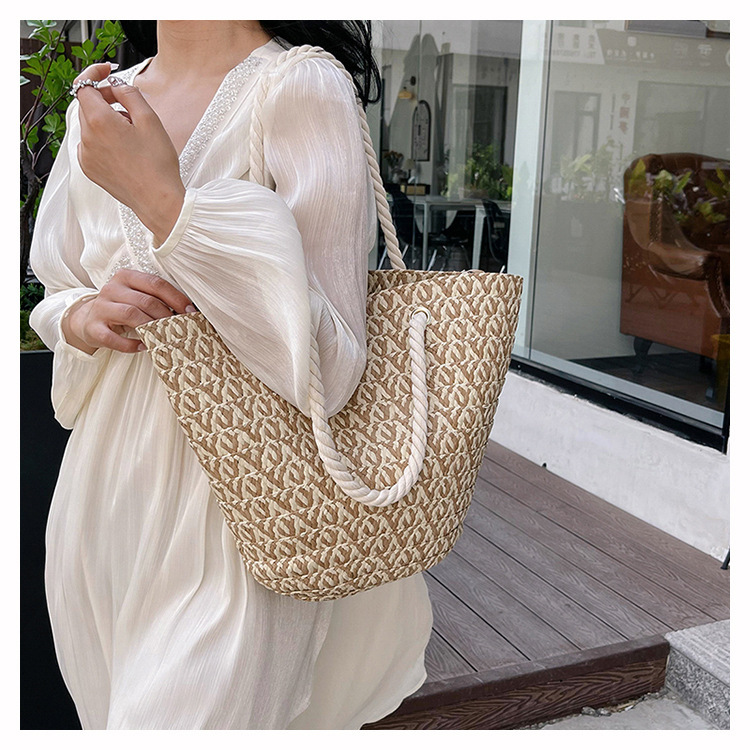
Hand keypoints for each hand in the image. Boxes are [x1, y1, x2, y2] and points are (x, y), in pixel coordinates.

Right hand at [62, 269, 194, 354]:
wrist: (88, 319)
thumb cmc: (122, 307)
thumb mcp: (137, 296)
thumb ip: (157, 298)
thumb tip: (188, 310)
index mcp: (126, 277)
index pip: (155, 283)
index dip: (176, 297)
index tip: (191, 311)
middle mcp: (112, 288)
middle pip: (145, 301)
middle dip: (166, 315)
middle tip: (180, 327)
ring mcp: (100, 307)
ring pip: (131, 315)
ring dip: (152, 327)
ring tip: (164, 337)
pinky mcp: (93, 327)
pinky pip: (113, 338)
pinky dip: (130, 344)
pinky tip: (143, 346)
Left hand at [73, 62, 185, 245]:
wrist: (158, 200)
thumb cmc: (157, 164)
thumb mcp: (150, 120)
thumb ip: (129, 94)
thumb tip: (117, 85)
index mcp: (100, 121)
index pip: (84, 85)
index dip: (94, 73)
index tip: (107, 71)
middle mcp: (87, 138)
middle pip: (86, 105)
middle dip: (104, 98)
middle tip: (128, 104)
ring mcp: (86, 155)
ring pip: (89, 125)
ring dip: (105, 119)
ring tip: (132, 132)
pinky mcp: (90, 169)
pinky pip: (90, 144)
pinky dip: (102, 138)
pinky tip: (124, 148)